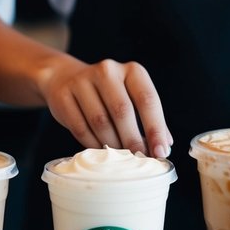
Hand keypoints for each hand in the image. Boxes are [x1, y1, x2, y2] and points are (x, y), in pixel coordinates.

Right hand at [38, 55, 172, 159]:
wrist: (65, 78)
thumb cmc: (108, 93)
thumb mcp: (131, 96)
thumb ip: (149, 118)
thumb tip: (165, 145)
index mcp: (131, 70)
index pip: (147, 99)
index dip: (155, 128)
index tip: (161, 152)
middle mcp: (108, 71)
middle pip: (122, 111)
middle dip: (133, 140)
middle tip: (139, 159)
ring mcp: (83, 81)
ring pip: (100, 121)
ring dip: (112, 144)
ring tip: (120, 157)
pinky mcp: (64, 96)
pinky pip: (80, 127)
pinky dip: (92, 144)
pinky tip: (100, 150)